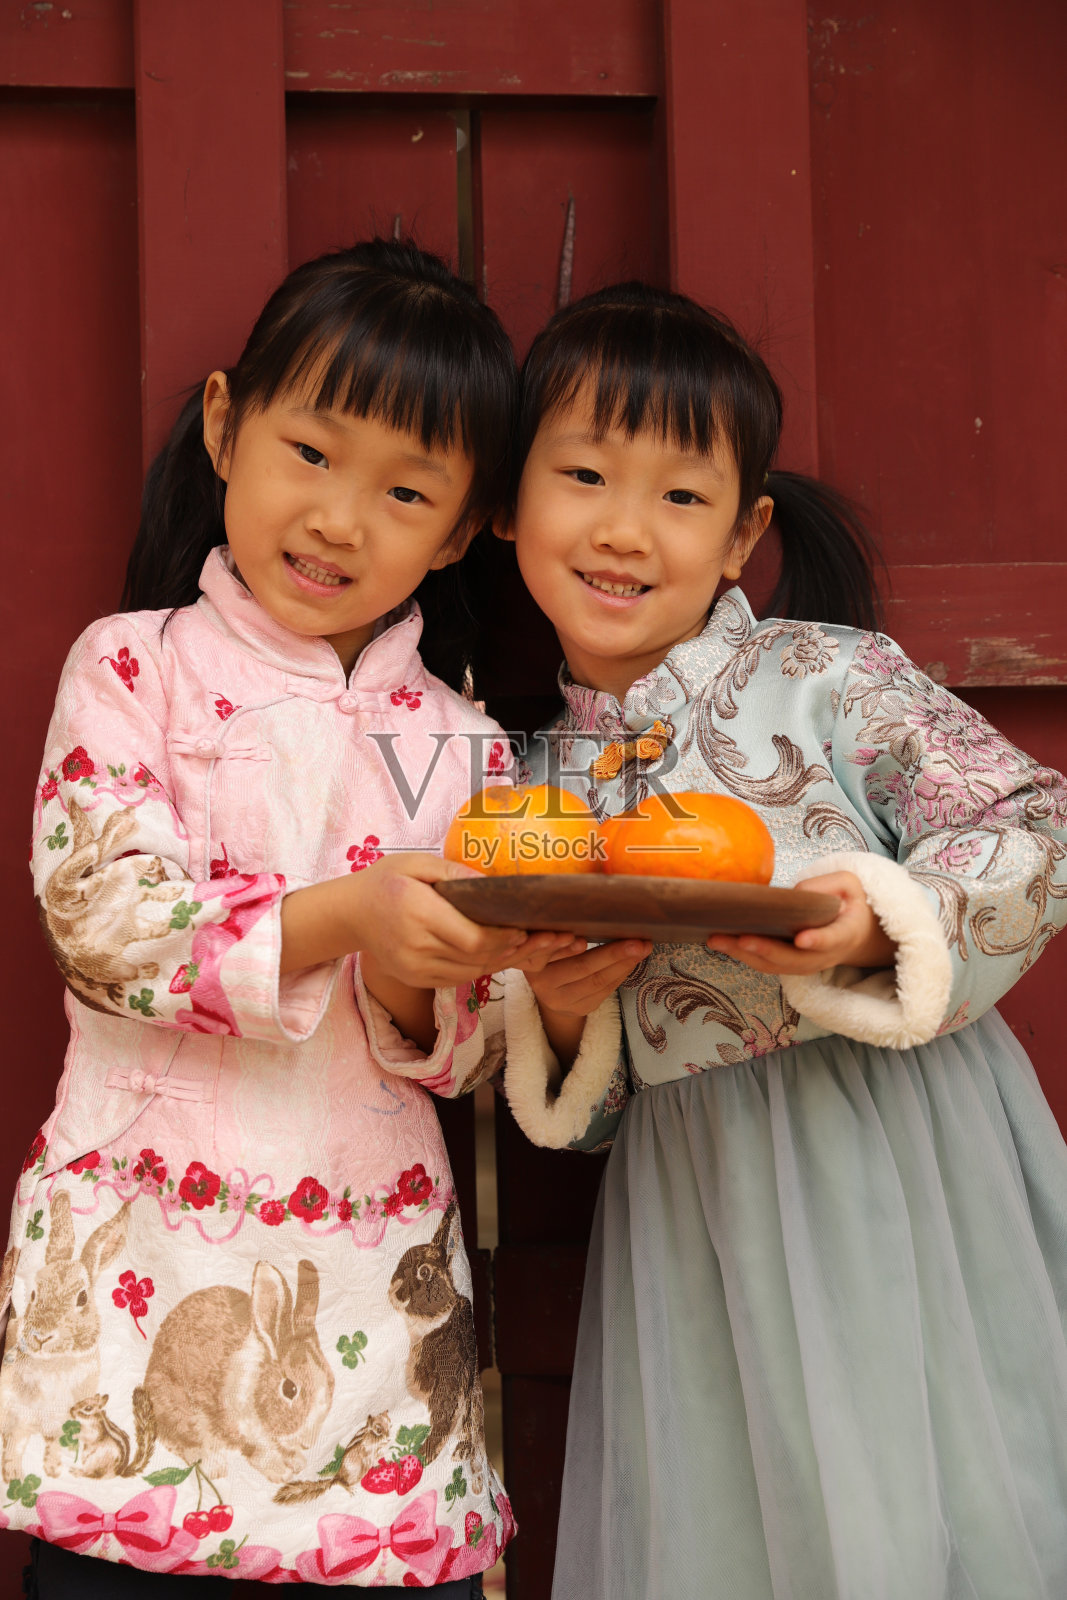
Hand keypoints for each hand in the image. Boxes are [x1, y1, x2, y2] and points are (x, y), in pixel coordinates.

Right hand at [282, 854, 573, 987]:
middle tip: (558, 942)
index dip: (507, 939)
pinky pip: (460, 978)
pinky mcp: (417, 979)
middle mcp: (416, 948)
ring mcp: (415, 969)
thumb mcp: (418, 864)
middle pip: (478, 959)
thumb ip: (455, 875)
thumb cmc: (386, 881)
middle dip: (519, 952)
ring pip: (473, 972)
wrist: (348, 914)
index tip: (533, 930)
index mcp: (417, 915)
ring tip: (544, 950)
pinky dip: (486, 967)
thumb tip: (496, 884)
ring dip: (507, 962)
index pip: (472, 938)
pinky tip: (510, 955)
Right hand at [525, 939, 652, 1019]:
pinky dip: (621, 973)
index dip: (570, 948)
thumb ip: (556, 936)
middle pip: (583, 969)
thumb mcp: (545, 943)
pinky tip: (632, 961)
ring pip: (599, 982)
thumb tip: (581, 928)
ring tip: (643, 949)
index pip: (551, 954)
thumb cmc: (549, 953)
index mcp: (534, 966)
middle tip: (638, 942)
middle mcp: (545, 988)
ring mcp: (564, 1002)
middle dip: (614, 954)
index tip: (586, 939)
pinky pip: (605, 990)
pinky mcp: (580, 1009)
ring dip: (625, 964)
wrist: (547, 987)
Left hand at [705, 871, 895, 976]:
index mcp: (846, 932)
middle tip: (742, 939)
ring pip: (776, 966)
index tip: (802, 939)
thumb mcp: (848, 885)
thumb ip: (826, 886)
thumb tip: (794, 895)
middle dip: (767, 950)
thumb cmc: (849, 903)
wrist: (856, 933)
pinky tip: (721, 942)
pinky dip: (743, 956)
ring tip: (718, 940)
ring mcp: (807, 964)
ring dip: (745, 956)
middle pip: (796, 960)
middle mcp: (826, 955)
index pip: (833, 939)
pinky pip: (766, 965)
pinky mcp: (790, 965)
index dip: (818, 941)